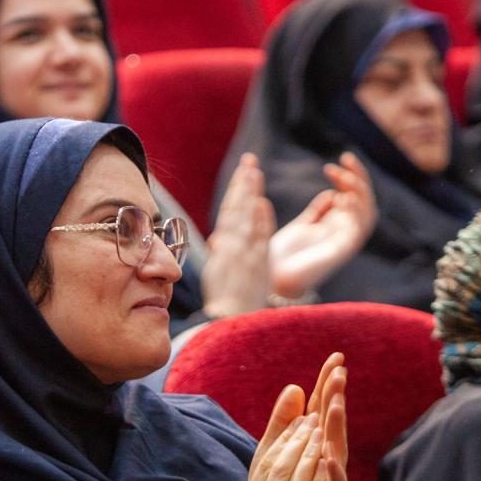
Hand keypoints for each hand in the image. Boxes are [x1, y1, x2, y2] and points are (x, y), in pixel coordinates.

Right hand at [201, 153, 275, 317]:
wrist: (229, 319)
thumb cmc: (223, 301)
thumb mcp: (217, 274)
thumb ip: (222, 254)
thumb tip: (218, 240)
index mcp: (223, 247)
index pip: (230, 211)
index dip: (236, 190)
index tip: (243, 172)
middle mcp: (232, 246)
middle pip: (238, 208)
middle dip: (243, 183)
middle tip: (250, 161)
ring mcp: (245, 254)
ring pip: (247, 218)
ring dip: (250, 194)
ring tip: (255, 172)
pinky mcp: (256, 265)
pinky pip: (258, 239)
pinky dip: (260, 221)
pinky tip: (262, 204)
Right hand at [220, 353, 349, 480]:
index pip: (264, 458)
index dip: (280, 428)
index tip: (295, 403)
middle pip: (280, 462)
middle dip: (297, 433)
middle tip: (312, 409)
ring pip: (296, 478)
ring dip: (309, 448)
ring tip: (321, 424)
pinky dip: (321, 478)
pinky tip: (329, 458)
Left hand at [268, 153, 376, 298]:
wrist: (272, 281)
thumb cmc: (281, 258)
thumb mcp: (300, 228)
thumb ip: (316, 214)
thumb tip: (330, 195)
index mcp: (333, 228)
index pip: (351, 199)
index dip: (347, 180)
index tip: (331, 166)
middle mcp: (343, 233)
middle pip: (364, 201)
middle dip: (358, 177)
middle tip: (344, 158)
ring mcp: (346, 241)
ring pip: (368, 211)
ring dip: (359, 188)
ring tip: (343, 173)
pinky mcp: (344, 250)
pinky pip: (361, 227)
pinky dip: (358, 209)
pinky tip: (345, 196)